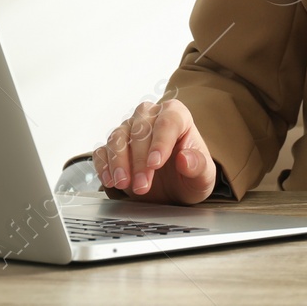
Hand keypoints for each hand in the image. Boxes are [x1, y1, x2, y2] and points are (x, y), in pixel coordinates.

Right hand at [93, 98, 218, 205]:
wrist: (175, 190)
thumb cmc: (190, 176)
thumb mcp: (203, 177)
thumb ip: (199, 166)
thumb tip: (185, 158)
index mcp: (178, 116)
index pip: (168, 121)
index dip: (160, 142)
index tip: (155, 164)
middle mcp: (151, 118)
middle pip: (140, 129)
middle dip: (139, 159)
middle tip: (142, 185)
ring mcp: (130, 131)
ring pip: (118, 137)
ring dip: (119, 162)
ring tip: (124, 184)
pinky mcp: (114, 149)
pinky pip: (103, 151)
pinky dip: (104, 166)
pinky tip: (110, 181)